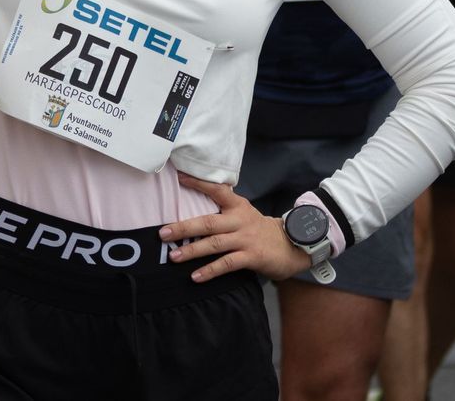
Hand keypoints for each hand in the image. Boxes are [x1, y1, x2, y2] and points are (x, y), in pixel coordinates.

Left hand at [158, 176, 311, 282]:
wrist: (291, 245)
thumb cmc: (259, 229)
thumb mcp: (243, 213)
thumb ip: (223, 209)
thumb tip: (193, 204)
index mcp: (238, 206)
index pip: (217, 190)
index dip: (199, 183)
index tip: (179, 178)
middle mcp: (240, 220)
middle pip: (208, 222)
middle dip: (184, 227)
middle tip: (163, 233)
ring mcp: (246, 239)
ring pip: (215, 244)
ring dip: (192, 250)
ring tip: (173, 256)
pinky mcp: (252, 256)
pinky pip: (227, 264)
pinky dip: (210, 270)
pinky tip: (195, 276)